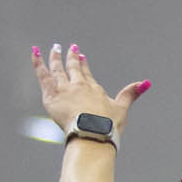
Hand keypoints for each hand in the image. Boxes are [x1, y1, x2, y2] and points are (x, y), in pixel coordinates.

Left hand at [32, 42, 147, 134]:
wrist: (91, 133)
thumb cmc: (107, 126)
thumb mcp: (122, 108)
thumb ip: (131, 94)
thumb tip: (145, 83)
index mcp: (94, 89)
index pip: (87, 73)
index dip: (84, 65)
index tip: (81, 56)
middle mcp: (78, 85)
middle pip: (73, 68)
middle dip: (71, 57)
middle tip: (69, 48)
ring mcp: (64, 89)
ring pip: (57, 69)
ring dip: (55, 57)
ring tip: (54, 48)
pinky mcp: (51, 95)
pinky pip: (43, 75)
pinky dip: (38, 63)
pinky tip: (35, 53)